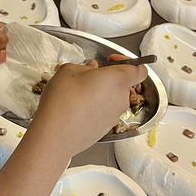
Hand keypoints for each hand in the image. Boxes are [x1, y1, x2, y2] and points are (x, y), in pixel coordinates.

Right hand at [32, 55, 146, 157]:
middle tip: (87, 77)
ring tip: (78, 94)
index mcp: (118, 80)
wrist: (55, 135)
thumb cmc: (63, 100)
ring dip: (100, 94)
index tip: (111, 60)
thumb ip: (84, 67)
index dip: (128, 62)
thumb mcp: (68, 70)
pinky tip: (77, 109)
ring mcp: (114, 116)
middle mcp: (121, 99)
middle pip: (123, 85)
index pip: (140, 70)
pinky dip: (95, 109)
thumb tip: (90, 70)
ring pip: (112, 99)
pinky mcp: (105, 129)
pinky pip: (105, 113)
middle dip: (107, 79)